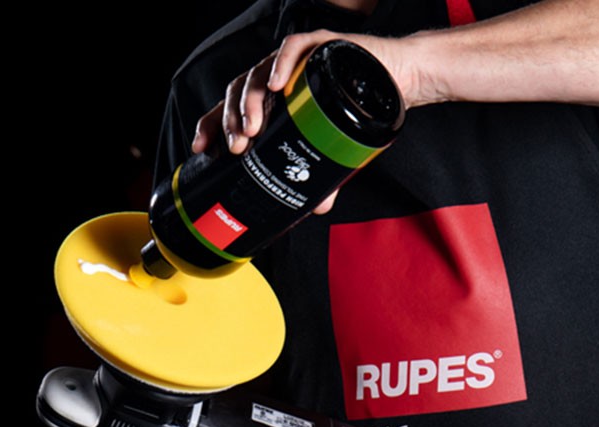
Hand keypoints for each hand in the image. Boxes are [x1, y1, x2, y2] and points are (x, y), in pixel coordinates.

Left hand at [190, 30, 409, 215]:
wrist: (396, 78)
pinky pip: (294, 48)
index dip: (212, 127)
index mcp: (271, 101)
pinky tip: (278, 84)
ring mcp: (295, 61)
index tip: (202, 148)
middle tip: (237, 147)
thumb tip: (317, 208)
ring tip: (252, 127)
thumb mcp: (334, 147)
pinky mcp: (319, 46)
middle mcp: (277, 79)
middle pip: (239, 93)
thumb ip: (323, 177)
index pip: (230, 110)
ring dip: (251, 101)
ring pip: (259, 72)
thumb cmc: (357, 108)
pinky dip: (282, 64)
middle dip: (233, 121)